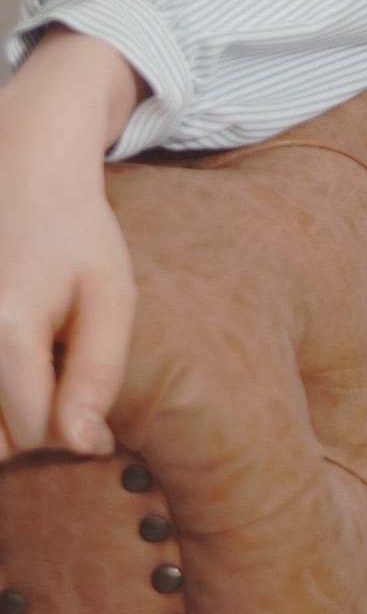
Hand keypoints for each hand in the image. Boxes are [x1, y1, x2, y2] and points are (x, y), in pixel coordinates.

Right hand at [0, 29, 145, 456]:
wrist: (21, 167)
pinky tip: (5, 360)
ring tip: (22, 369)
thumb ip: (97, 374)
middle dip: (24, 428)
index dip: (68, 430)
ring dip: (0, 414)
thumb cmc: (74, 232)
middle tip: (47, 382)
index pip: (36, 433)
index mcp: (7, 332)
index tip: (82, 403)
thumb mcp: (109, 294)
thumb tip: (82, 446)